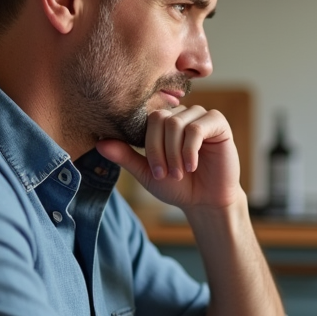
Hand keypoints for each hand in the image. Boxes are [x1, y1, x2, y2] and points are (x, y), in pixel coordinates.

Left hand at [96, 105, 241, 210]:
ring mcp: (200, 116)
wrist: (206, 201)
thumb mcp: (146, 172)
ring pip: (177, 124)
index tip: (154, 171)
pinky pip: (196, 128)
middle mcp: (181, 114)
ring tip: (180, 173)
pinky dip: (190, 151)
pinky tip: (192, 166)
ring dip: (175, 154)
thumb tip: (99, 143)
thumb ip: (125, 156)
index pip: (146, 120)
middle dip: (160, 150)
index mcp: (163, 122)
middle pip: (160, 119)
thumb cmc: (177, 186)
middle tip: (166, 174)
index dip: (148, 145)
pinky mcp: (217, 122)